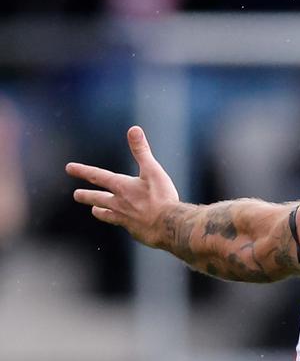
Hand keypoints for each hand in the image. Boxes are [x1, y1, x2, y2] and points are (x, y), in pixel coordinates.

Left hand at [66, 126, 180, 248]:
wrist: (168, 225)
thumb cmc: (161, 197)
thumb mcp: (153, 170)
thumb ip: (142, 151)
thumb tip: (134, 130)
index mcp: (122, 187)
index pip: (98, 176)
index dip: (83, 170)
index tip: (69, 168)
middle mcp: (119, 203)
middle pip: (98, 198)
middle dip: (86, 195)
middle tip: (76, 195)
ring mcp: (125, 218)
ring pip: (106, 214)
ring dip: (99, 211)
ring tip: (95, 210)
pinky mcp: (134, 230)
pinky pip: (123, 225)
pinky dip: (121, 222)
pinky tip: (124, 224)